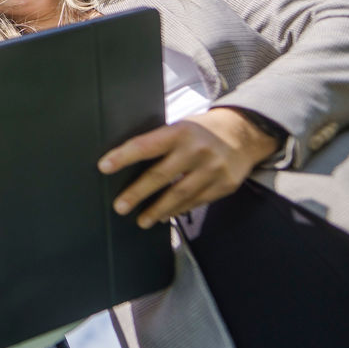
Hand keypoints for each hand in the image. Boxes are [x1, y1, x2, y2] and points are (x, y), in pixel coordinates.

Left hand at [98, 107, 279, 227]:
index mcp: (180, 132)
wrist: (244, 134)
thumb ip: (160, 143)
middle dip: (137, 193)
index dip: (124, 156)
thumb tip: (126, 163)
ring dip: (157, 210)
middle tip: (120, 206)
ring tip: (141, 220)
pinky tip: (164, 215)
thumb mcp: (180, 127)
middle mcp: (197, 150)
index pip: (146, 145)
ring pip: (179, 195)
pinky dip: (177, 210)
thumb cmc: (201, 131)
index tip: (104, 166)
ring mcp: (213, 169)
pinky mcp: (224, 186)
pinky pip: (196, 202)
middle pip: (161, 175)